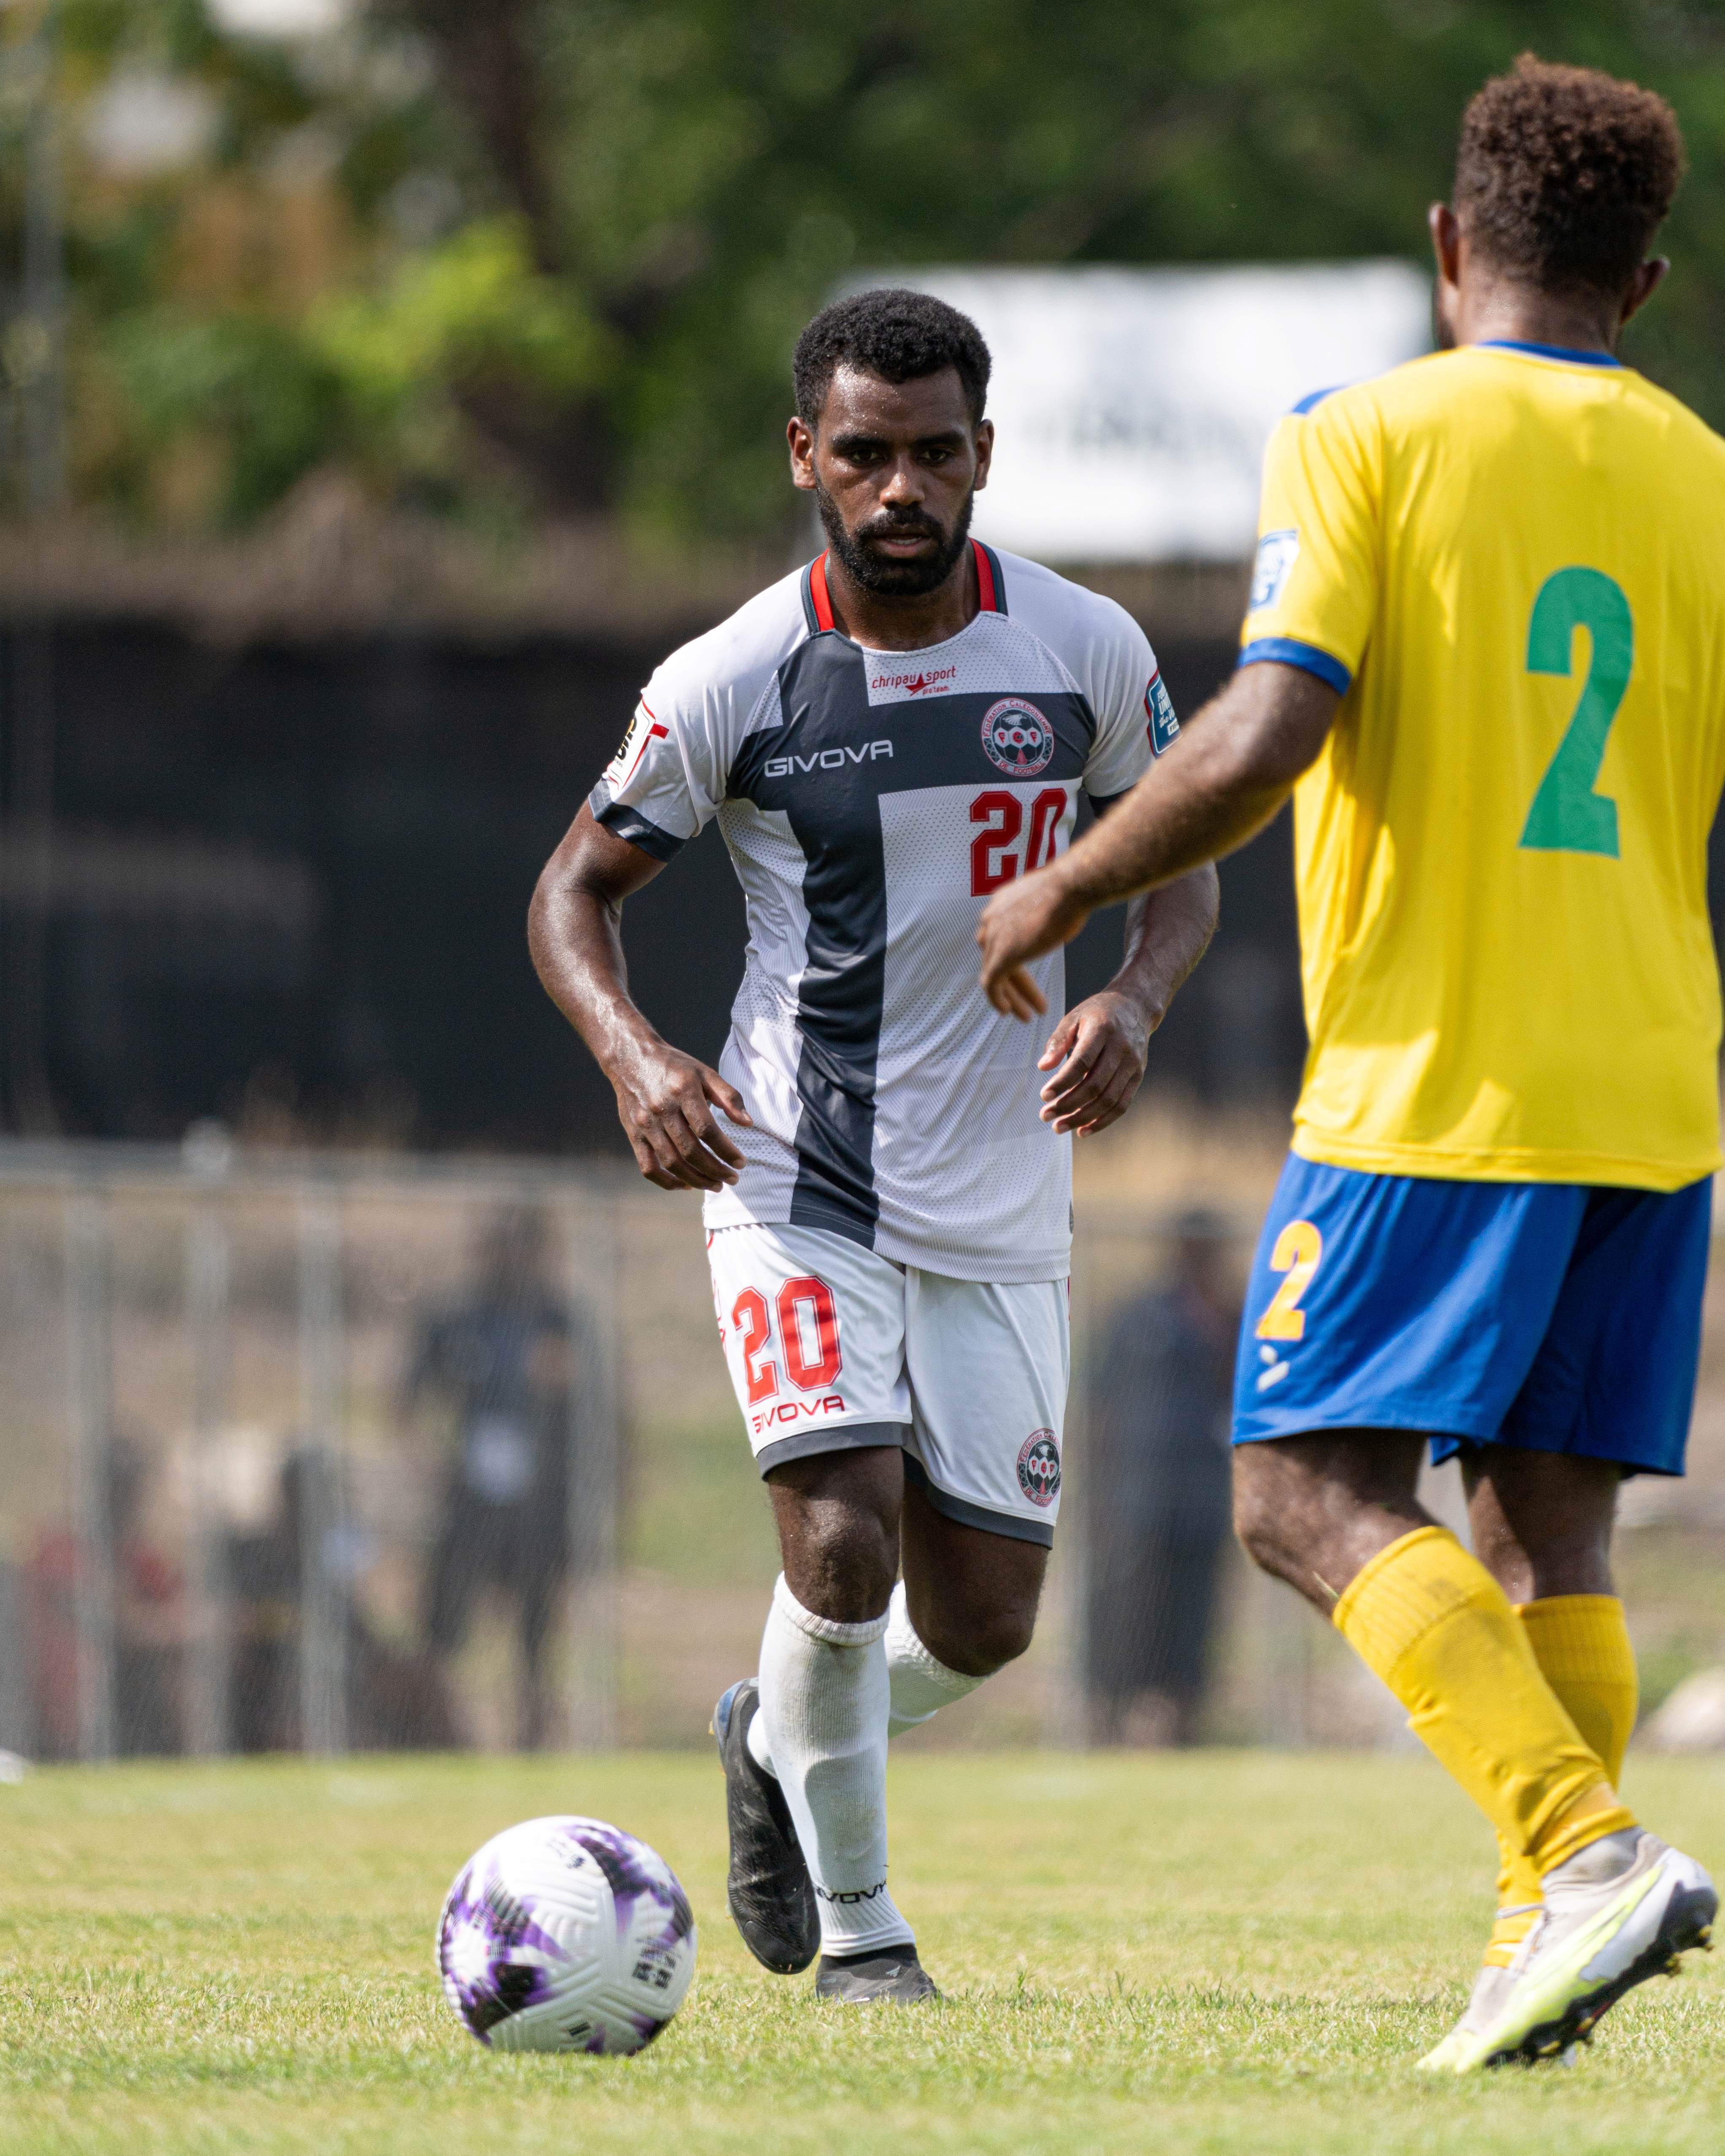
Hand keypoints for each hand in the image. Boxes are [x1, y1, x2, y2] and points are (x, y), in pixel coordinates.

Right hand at [611, 1036, 752, 1190]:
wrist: (630, 1058)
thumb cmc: (674, 1066)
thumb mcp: (704, 1072)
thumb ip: (728, 1096)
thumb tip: (748, 1123)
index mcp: (682, 1091)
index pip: (707, 1130)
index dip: (726, 1150)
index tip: (741, 1163)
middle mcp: (662, 1109)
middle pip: (691, 1151)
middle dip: (715, 1170)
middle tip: (732, 1179)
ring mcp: (645, 1124)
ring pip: (672, 1162)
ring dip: (696, 1179)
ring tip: (715, 1185)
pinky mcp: (633, 1134)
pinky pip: (648, 1167)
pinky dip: (666, 1182)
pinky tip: (685, 1185)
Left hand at [977, 868, 1093, 1015]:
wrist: (1072, 887)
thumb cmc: (1072, 889)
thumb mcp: (1050, 899)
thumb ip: (1044, 910)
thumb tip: (1058, 914)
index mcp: (1001, 904)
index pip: (1002, 937)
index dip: (1013, 959)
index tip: (1024, 976)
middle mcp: (991, 919)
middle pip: (996, 956)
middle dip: (1012, 982)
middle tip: (1026, 1002)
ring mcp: (994, 937)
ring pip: (994, 973)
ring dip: (1010, 996)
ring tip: (1025, 1015)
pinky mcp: (1001, 955)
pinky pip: (991, 984)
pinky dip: (997, 999)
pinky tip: (1008, 1012)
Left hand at [1036, 990, 1153, 1136]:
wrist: (1135, 1006)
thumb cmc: (1097, 1013)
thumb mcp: (1073, 1017)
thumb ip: (1057, 1041)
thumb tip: (1043, 1067)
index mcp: (1103, 1029)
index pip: (1082, 1062)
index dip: (1062, 1082)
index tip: (1044, 1097)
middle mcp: (1121, 1048)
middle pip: (1095, 1085)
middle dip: (1068, 1105)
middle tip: (1046, 1116)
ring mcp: (1133, 1064)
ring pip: (1109, 1099)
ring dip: (1083, 1117)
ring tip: (1060, 1127)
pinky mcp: (1138, 1075)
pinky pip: (1122, 1104)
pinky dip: (1103, 1121)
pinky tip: (1083, 1130)